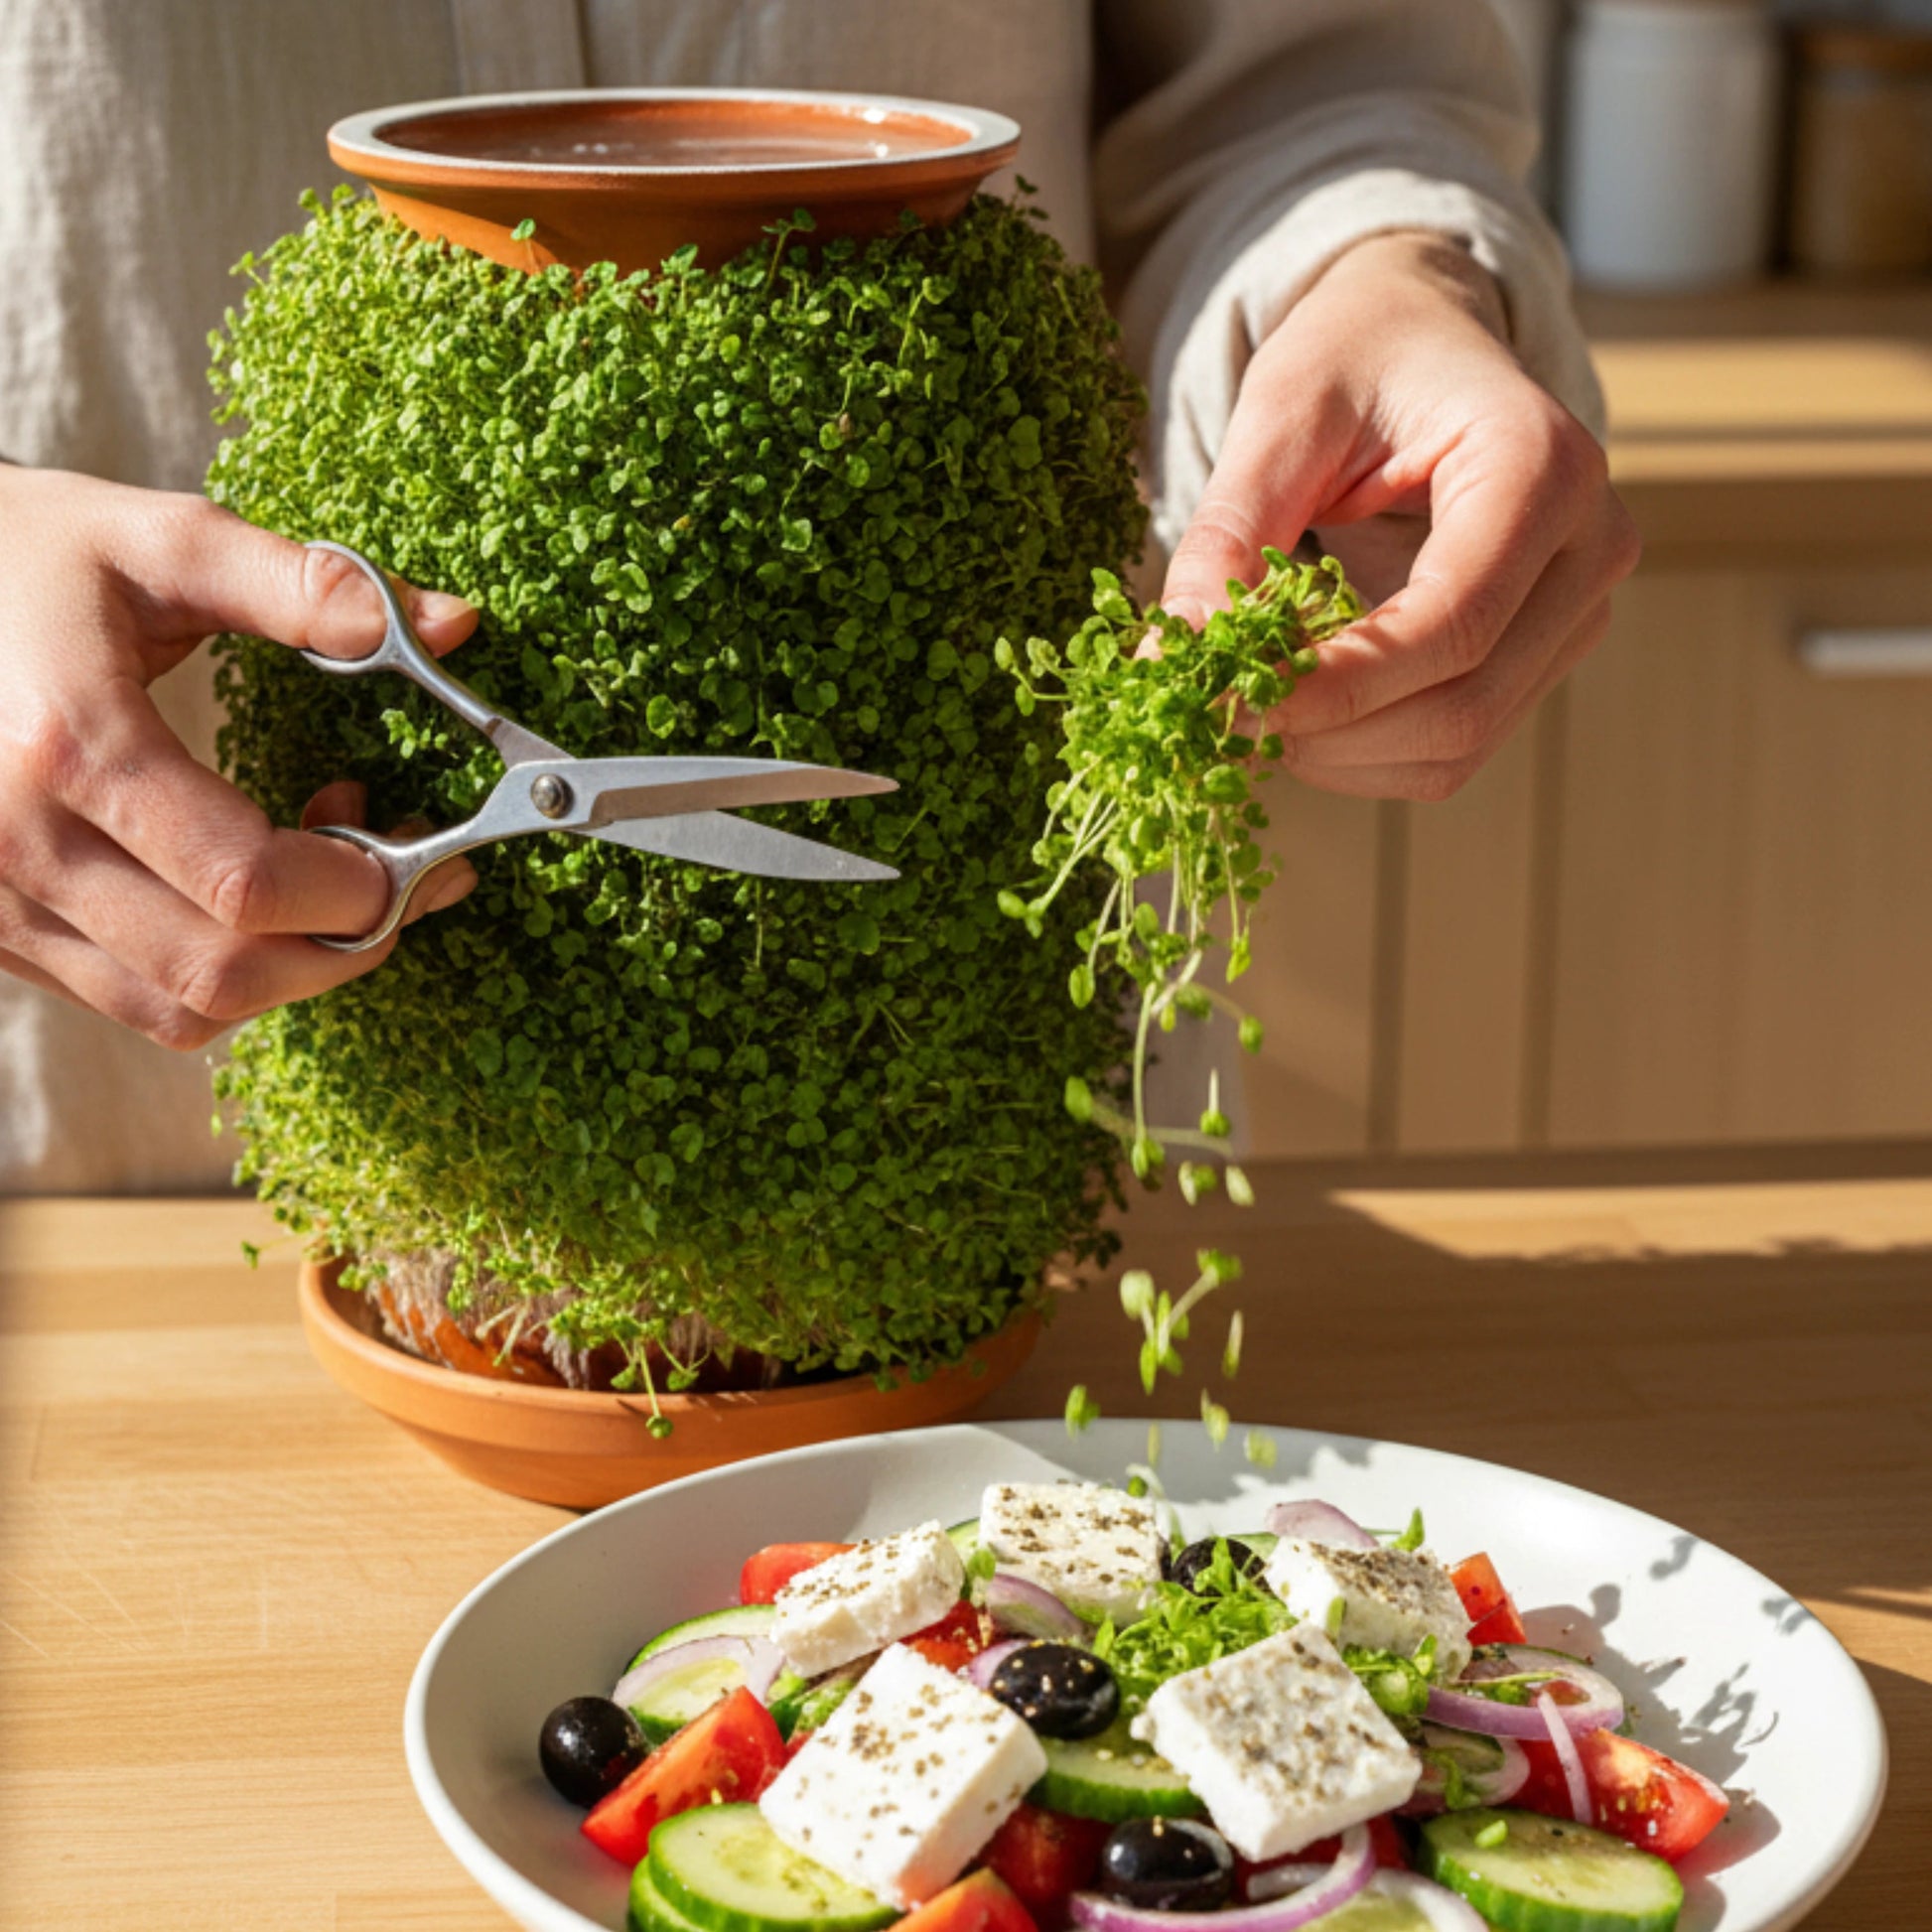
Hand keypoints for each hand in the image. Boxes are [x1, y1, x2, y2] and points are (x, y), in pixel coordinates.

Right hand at [0, 467, 479, 1048]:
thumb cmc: (29, 558)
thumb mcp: (164, 540)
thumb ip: (307, 585)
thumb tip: (457, 626)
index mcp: (69, 746)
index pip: (245, 884)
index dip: (360, 887)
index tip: (421, 849)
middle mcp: (17, 846)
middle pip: (221, 974)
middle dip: (343, 945)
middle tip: (402, 877)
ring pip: (179, 1011)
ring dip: (287, 972)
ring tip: (326, 877)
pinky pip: (132, 1002)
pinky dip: (222, 977)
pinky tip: (251, 897)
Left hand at [1160, 233, 1640, 800]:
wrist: (1421, 341)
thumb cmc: (1357, 358)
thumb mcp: (1281, 414)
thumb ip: (1230, 533)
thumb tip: (1176, 655)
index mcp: (1542, 464)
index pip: (1452, 621)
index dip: (1338, 684)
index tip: (1233, 700)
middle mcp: (1588, 544)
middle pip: (1463, 702)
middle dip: (1331, 731)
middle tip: (1224, 715)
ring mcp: (1577, 608)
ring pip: (1460, 743)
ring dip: (1342, 754)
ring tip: (1256, 707)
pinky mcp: (1545, 652)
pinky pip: (1456, 747)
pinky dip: (1365, 754)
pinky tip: (1303, 711)